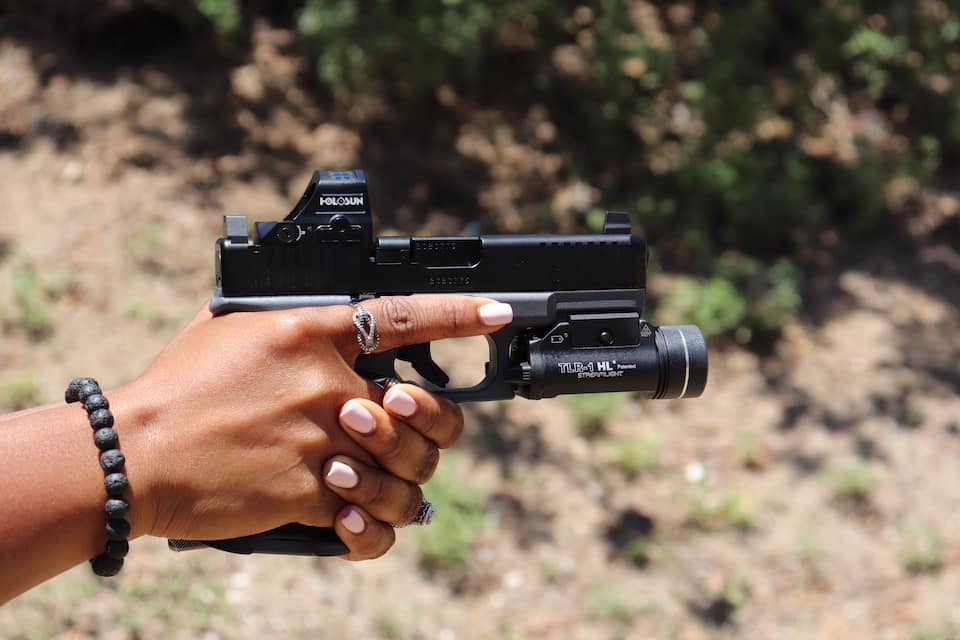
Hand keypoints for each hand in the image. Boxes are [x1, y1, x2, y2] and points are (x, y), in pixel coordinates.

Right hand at [111, 296, 510, 554]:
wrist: (133, 453)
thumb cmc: (174, 388)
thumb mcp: (228, 329)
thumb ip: (284, 319)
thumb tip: (319, 311)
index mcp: (310, 334)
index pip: (402, 317)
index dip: (460, 314)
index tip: (498, 314)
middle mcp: (327, 386)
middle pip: (426, 409)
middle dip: (435, 423)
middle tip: (414, 426)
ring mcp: (322, 442)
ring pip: (407, 471)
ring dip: (398, 481)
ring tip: (366, 479)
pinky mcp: (308, 493)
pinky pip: (367, 517)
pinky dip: (368, 525)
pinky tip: (353, 519)